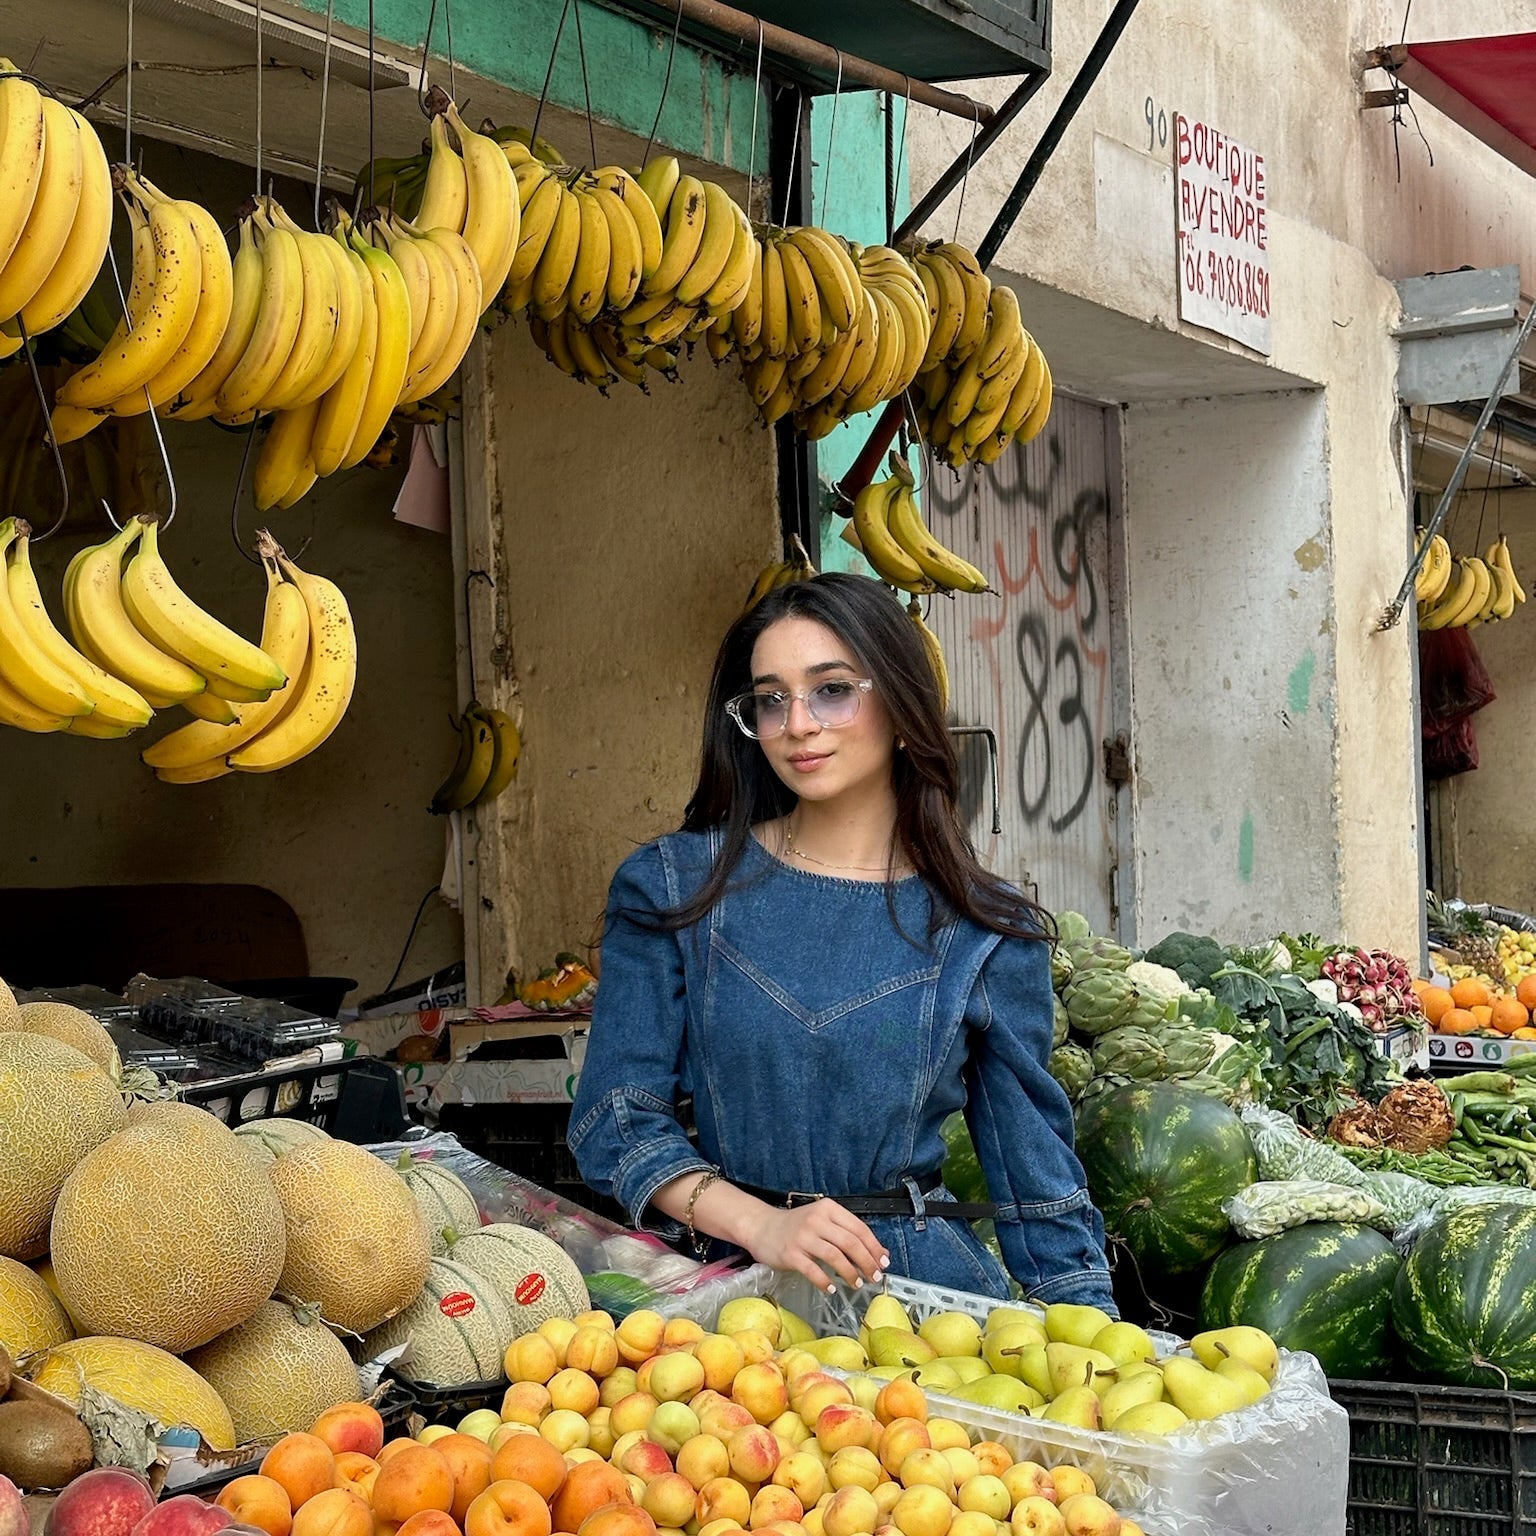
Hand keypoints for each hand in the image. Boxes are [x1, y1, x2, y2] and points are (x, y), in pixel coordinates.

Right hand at [743, 1199, 889, 1291]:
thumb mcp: (823, 1221)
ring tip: (857, 1284)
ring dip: (850, 1273)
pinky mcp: (790, 1253)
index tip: (884, 1263)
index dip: (874, 1247)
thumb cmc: (796, 1226)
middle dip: (867, 1263)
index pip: (859, 1228)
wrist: (761, 1227)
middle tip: (874, 1277)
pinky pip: (813, 1270)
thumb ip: (847, 1233)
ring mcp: (802, 1236)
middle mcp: (816, 1220)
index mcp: (828, 1209)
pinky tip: (832, 1289)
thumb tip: (879, 1254)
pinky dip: (825, 1281)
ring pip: (835, 1256)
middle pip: (850, 1243)